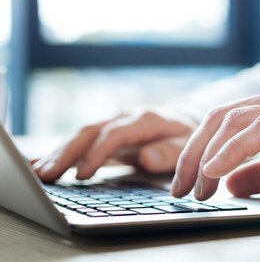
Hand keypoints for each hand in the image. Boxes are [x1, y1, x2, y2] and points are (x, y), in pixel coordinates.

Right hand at [33, 108, 197, 182]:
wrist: (183, 121)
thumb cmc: (185, 136)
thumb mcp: (187, 144)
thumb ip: (169, 152)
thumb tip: (146, 158)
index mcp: (145, 119)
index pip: (116, 134)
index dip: (98, 153)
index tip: (83, 174)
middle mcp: (124, 118)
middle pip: (91, 131)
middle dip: (67, 152)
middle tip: (48, 174)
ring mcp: (111, 123)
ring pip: (81, 134)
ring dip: (59, 152)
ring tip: (39, 173)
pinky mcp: (104, 133)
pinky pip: (80, 141)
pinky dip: (60, 151)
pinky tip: (40, 163)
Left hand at [171, 83, 259, 199]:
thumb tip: (231, 183)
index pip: (226, 119)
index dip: (199, 148)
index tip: (186, 180)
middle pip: (221, 117)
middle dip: (192, 153)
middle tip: (180, 187)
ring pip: (235, 121)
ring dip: (207, 155)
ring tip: (196, 187)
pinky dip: (234, 149)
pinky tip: (218, 170)